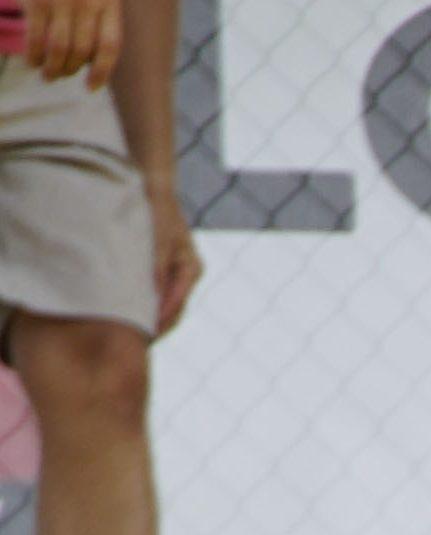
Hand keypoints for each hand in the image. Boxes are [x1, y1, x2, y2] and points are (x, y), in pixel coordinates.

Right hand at [3, 0, 110, 85]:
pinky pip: (36, 37)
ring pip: (59, 48)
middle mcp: (87, 0)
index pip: (110, 46)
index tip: (91, 86)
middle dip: (70, 70)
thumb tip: (98, 62)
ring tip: (47, 73)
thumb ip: (102, 19)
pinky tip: (32, 61)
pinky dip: (34, 55)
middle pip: (82, 51)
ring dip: (52, 67)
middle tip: (60, 75)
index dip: (102, 72)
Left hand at [140, 180, 187, 331]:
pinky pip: (163, 296)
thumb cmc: (156, 209)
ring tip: (137, 337)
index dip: (160, 322)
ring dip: (155, 321)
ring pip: (170, 306)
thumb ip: (157, 265)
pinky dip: (151, 307)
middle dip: (159, 328)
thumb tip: (154, 294)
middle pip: (176, 311)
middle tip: (138, 346)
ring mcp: (181, 273)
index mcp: (190, 268)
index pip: (176, 304)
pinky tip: (136, 316)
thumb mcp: (157, 237)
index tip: (144, 337)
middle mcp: (189, 273)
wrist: (157, 188)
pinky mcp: (169, 270)